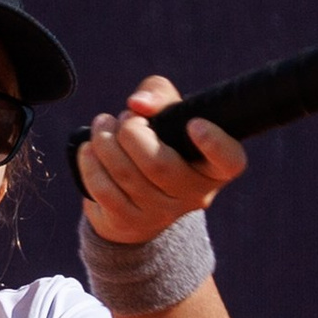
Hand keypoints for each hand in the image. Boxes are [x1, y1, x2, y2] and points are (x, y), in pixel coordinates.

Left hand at [79, 73, 247, 247]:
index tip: (195, 124)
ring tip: (102, 126)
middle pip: (159, 165)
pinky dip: (90, 164)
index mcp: (213, 167)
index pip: (229, 162)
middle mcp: (194, 195)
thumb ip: (159, 95)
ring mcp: (162, 213)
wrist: (137, 197)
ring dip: (105, 142)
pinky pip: (104, 192)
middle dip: (130, 133)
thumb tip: (138, 104)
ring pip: (127, 176)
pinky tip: (89, 150)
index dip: (215, 144)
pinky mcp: (130, 223)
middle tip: (124, 119)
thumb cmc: (160, 142)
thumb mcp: (168, 113)